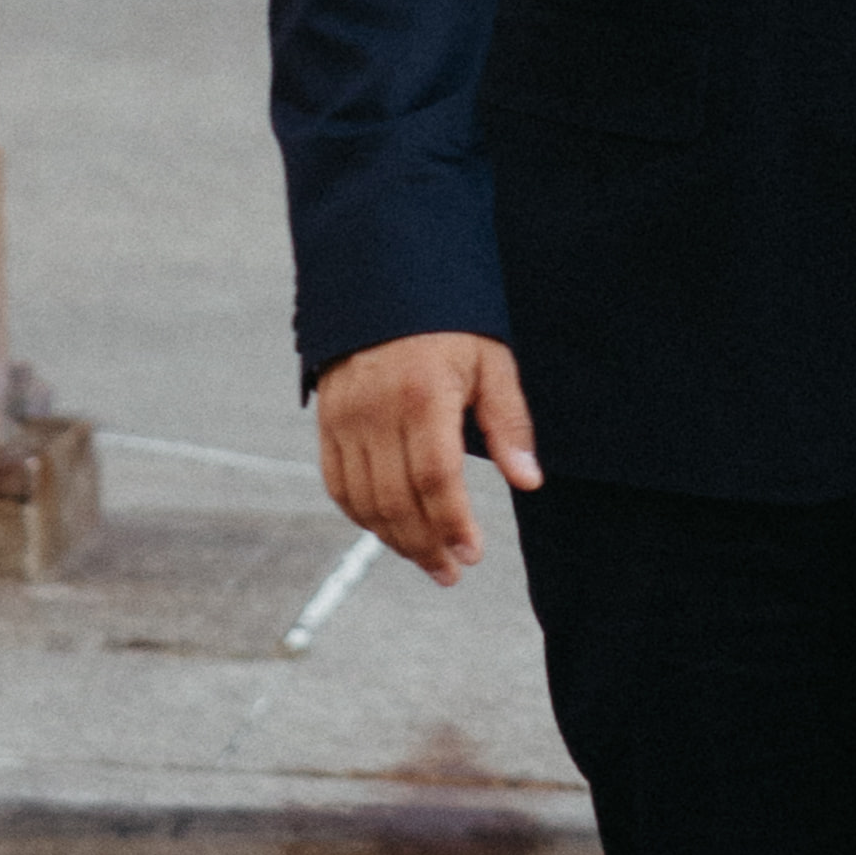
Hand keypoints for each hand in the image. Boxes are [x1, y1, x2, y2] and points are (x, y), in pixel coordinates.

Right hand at [314, 327, 540, 581]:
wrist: (381, 282)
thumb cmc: (447, 324)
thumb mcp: (491, 361)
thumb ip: (508, 422)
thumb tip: (528, 480)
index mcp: (422, 395)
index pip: (435, 479)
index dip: (452, 524)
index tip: (472, 555)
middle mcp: (376, 410)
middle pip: (396, 500)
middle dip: (425, 545)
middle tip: (451, 572)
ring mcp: (345, 418)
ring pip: (364, 500)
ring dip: (395, 540)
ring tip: (427, 560)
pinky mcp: (327, 421)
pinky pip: (338, 484)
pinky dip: (362, 516)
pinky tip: (388, 532)